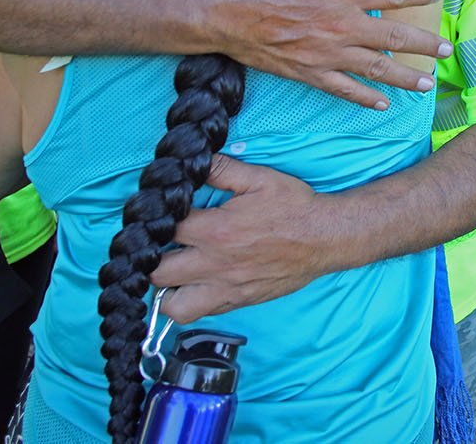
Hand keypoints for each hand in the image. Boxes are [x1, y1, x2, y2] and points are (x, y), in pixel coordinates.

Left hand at [152, 156, 339, 322]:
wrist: (325, 238)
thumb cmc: (294, 207)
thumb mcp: (258, 178)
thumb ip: (220, 168)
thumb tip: (191, 162)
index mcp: (216, 230)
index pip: (164, 230)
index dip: (154, 222)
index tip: (156, 216)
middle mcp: (215, 264)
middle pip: (157, 274)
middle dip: (150, 260)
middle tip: (156, 248)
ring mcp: (225, 288)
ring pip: (174, 308)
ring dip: (165, 292)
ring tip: (171, 274)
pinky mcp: (237, 302)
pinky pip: (201, 314)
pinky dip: (191, 302)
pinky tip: (195, 285)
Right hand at [212, 0, 450, 109]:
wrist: (225, 9)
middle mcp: (342, 25)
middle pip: (394, 38)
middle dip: (424, 45)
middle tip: (447, 51)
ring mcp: (327, 53)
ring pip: (375, 69)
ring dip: (405, 78)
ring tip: (427, 83)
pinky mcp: (309, 72)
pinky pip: (343, 89)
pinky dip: (365, 98)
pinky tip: (382, 105)